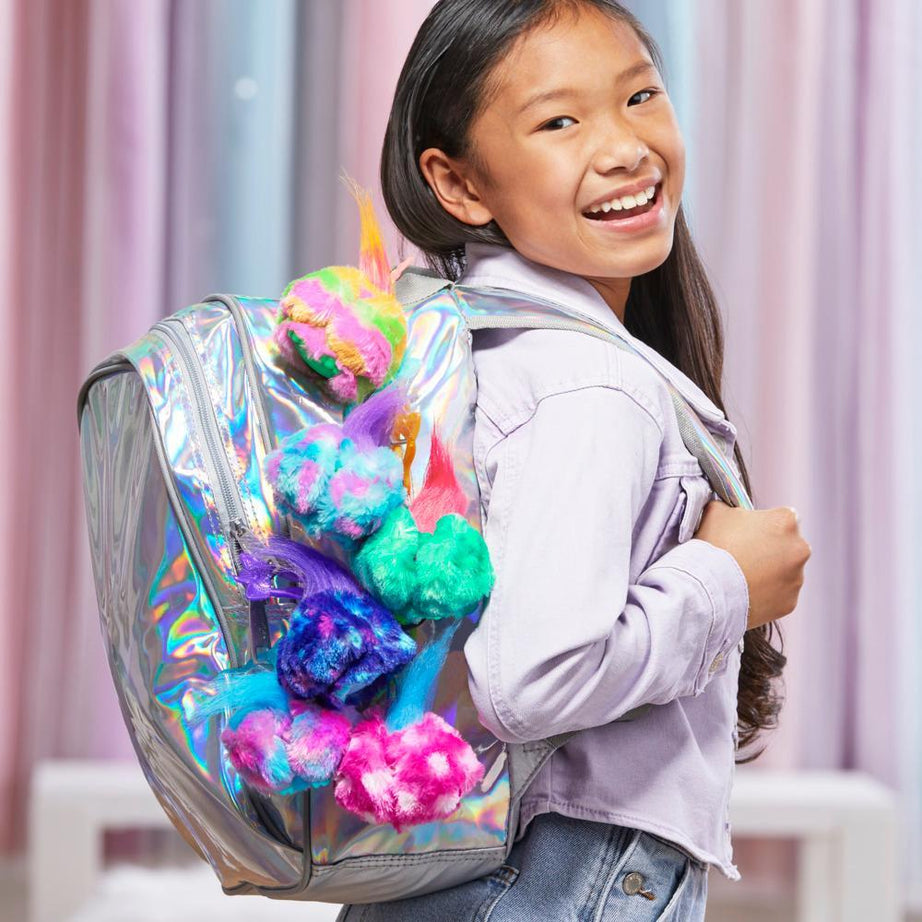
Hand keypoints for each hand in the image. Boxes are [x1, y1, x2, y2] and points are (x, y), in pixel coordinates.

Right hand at [693, 502, 811, 629]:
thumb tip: (729, 511)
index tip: (748, 534)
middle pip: (788, 546)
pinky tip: (745, 593)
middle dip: (771, 550)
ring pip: (785, 572)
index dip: (764, 525)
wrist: (707, 590)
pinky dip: (766, 595)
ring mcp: (796, 578)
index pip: (782, 518)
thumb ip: (730, 508)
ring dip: (769, 573)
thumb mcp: (715, 513)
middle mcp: (799, 549)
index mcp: (785, 521)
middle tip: (743, 556)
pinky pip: (779, 596)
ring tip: (741, 578)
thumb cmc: (712, 547)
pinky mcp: (790, 603)